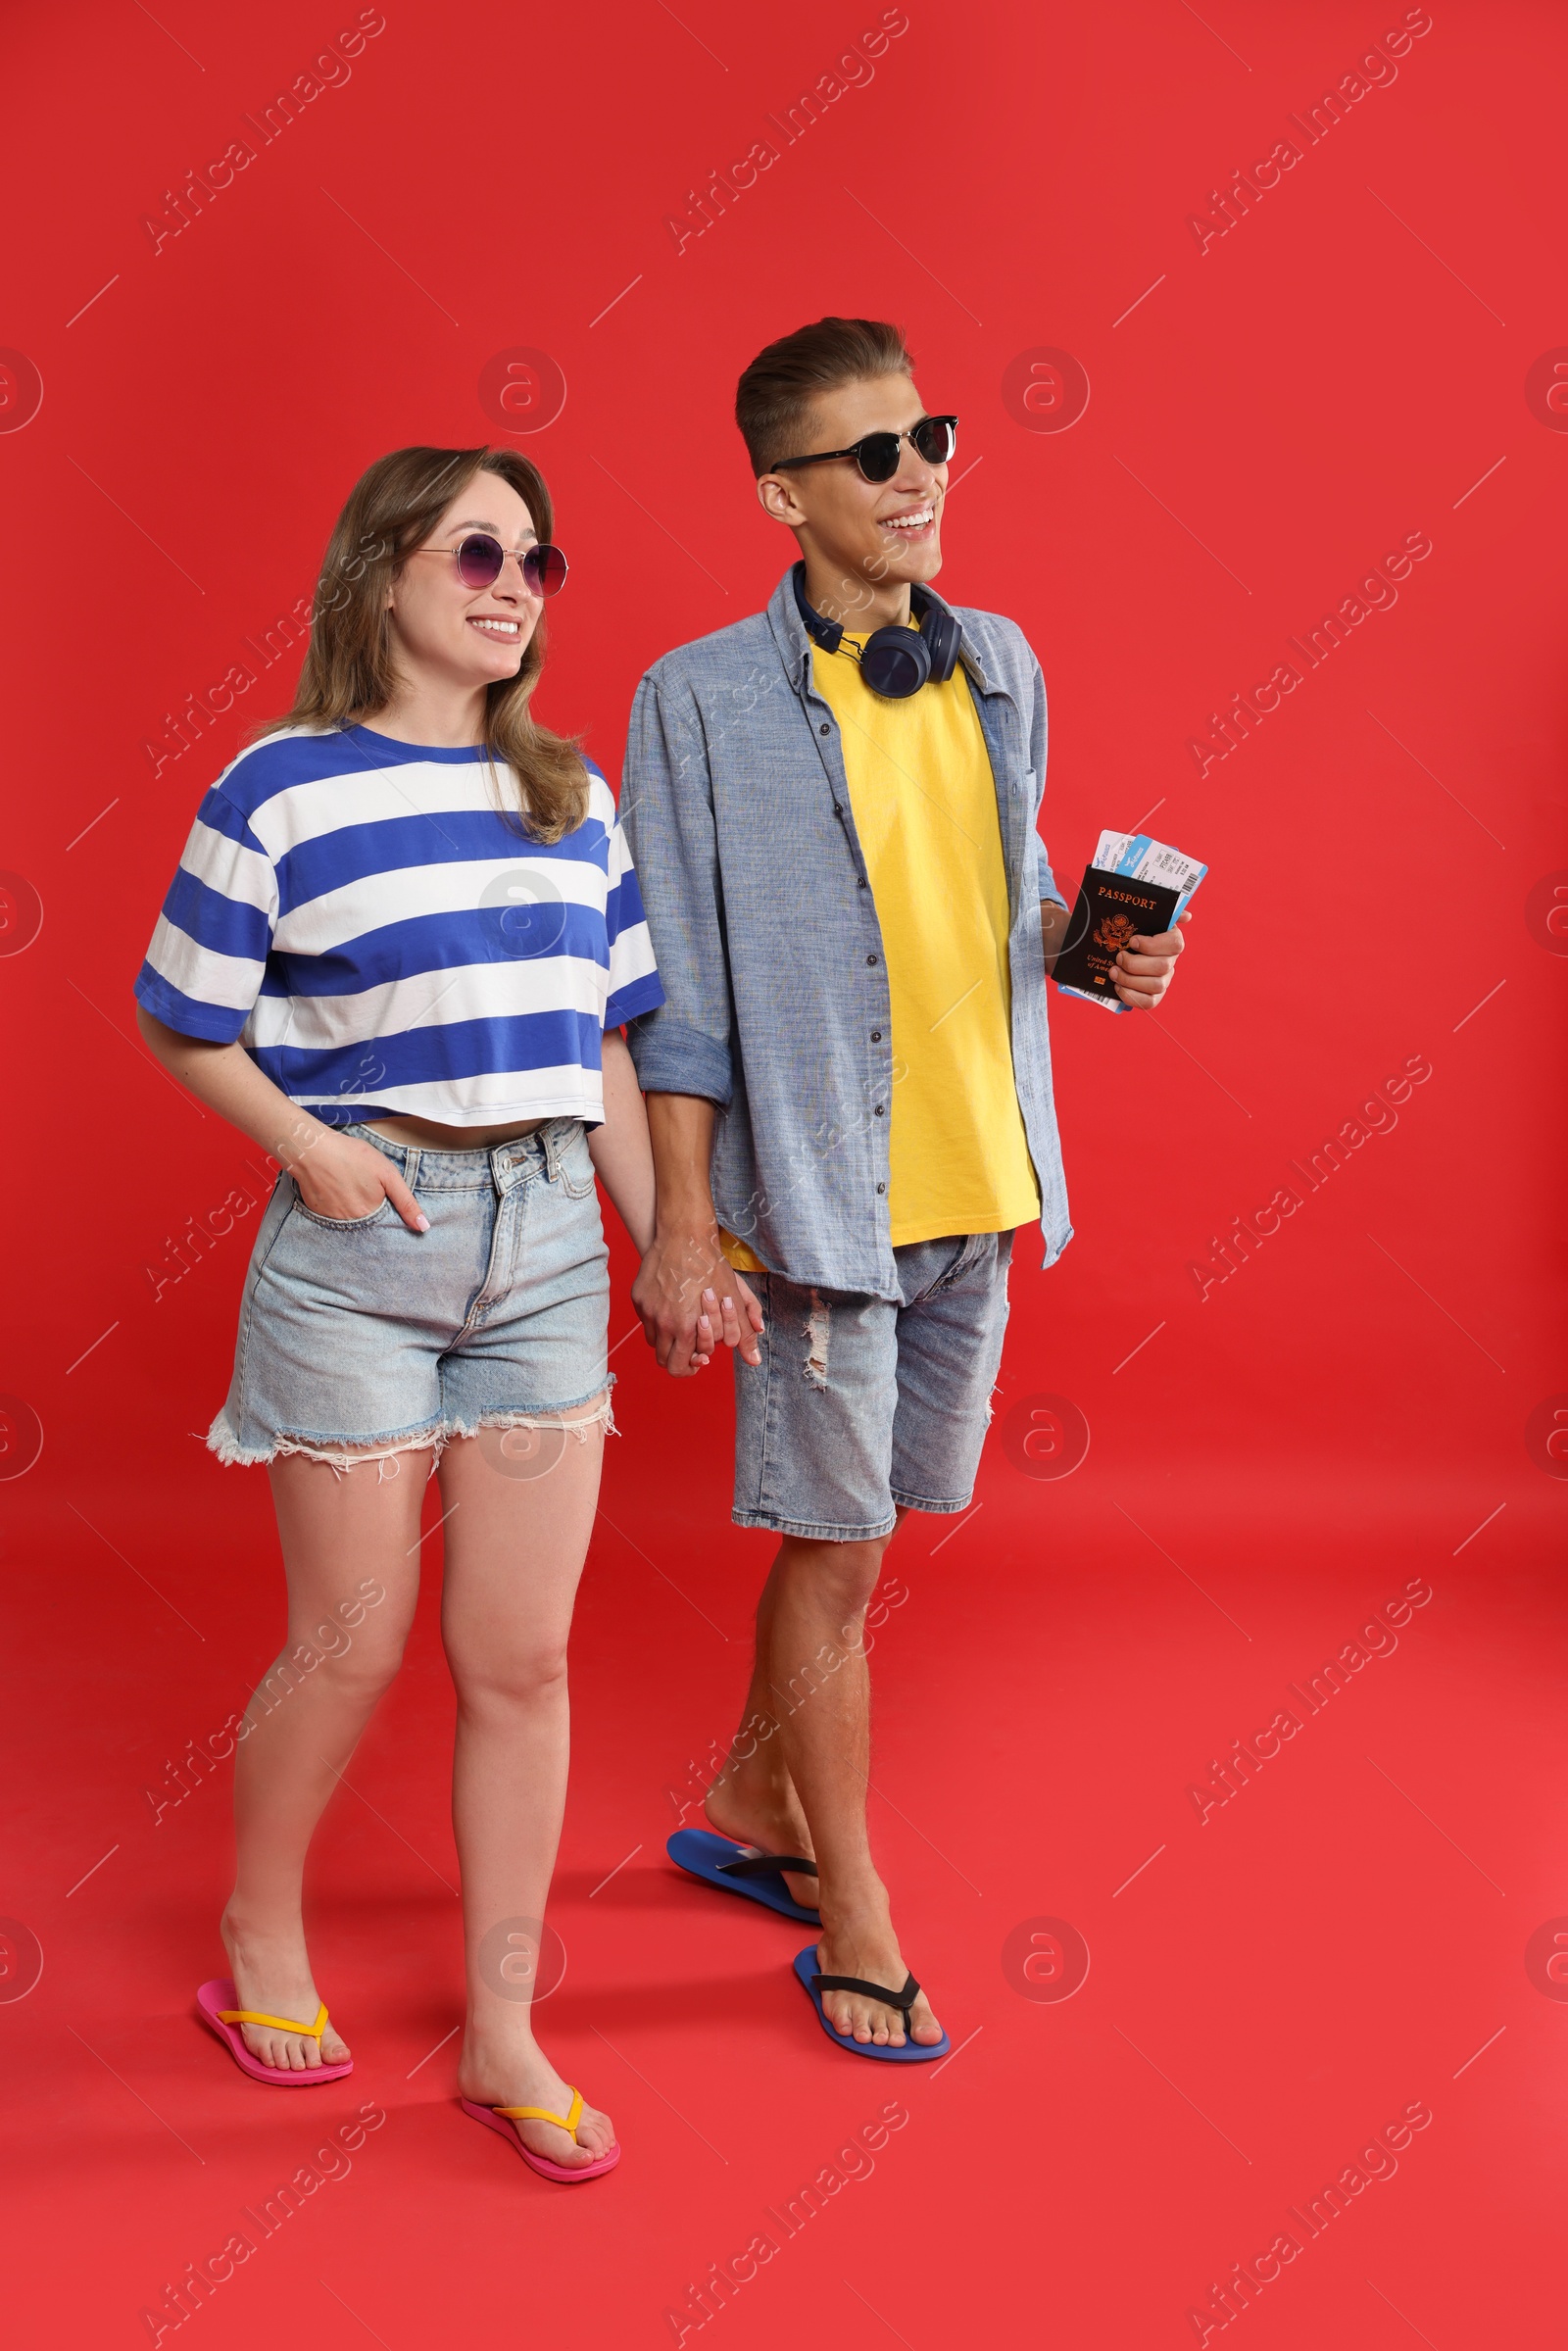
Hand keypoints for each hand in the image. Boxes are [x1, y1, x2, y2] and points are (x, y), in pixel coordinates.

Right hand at [288, 1128, 427, 1231]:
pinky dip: (338, 1205)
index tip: (382, 1197)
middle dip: (371, 1211)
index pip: (387, 1225)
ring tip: (349, 1186)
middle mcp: (352, 1224)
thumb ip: (406, 1202)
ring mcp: (333, 1221)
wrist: (312, 1150)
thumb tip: (423, 1227)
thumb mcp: (388, 1174)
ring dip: (354, 1208)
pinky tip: (336, 1189)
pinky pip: (334, 1216)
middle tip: (363, 1187)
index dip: (388, 1212)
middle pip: (369, 1224)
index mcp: (371, 1216)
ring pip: (351, 1220)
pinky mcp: (318, 1214)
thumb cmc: (352, 1157)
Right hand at [632, 1226, 763, 1376]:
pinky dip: (657, 1322)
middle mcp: (662, 1322)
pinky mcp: (639, 1298)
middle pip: (663, 1360)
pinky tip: (672, 1308)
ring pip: (653, 1342)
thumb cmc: (711, 1266)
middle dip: (678, 1359)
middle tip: (691, 1351)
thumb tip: (754, 1361)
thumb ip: (744, 1333)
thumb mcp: (734, 1299)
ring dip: (667, 1341)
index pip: (679, 1367)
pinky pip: (646, 1321)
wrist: (684, 1236)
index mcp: (685, 1327)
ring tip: (682, 1327)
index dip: (691, 1367)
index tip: (699, 1358)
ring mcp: (647, 1310)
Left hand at [1113, 909, 1190, 1008]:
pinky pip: (1149, 1002)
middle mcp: (1171, 962)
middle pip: (1162, 967)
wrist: (1119, 951)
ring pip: (1156, 986)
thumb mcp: (1144, 919)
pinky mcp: (1154, 996)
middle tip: (1118, 957)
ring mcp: (1164, 981)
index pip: (1175, 944)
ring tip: (1114, 972)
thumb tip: (1186, 916)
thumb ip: (1162, 912)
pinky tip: (1118, 987)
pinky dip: (1131, 996)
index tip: (1133, 941)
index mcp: (1172, 941)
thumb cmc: (1133, 932)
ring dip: (1130, 980)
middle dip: (1135, 963)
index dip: (1152, 945)